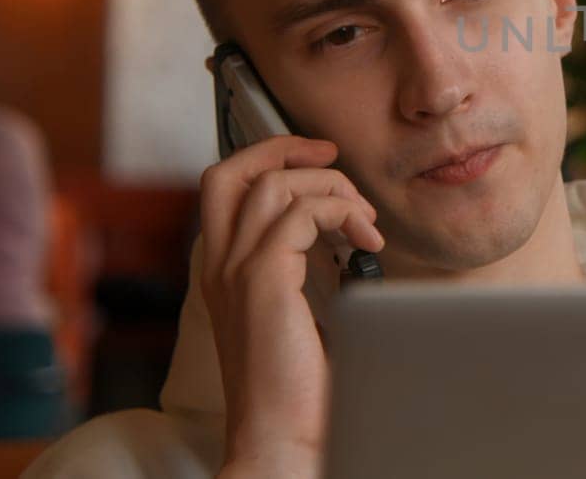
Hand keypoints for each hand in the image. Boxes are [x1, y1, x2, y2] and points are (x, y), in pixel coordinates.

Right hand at [198, 135, 383, 477]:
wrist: (280, 436)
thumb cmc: (294, 385)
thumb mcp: (293, 313)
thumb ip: (301, 268)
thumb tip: (344, 228)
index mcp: (223, 271)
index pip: (225, 188)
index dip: (269, 160)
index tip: (319, 160)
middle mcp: (220, 265)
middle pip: (230, 172)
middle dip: (283, 149)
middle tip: (332, 156)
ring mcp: (236, 271)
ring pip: (274, 185)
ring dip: (331, 188)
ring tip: (365, 221)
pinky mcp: (263, 280)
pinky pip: (301, 213)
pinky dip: (340, 212)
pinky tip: (365, 241)